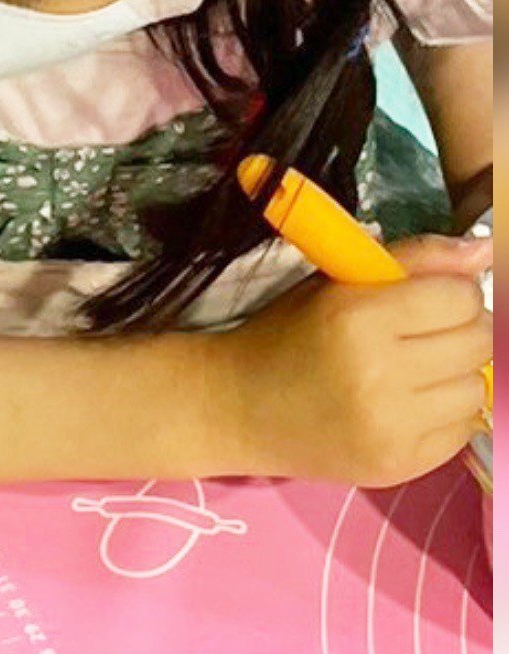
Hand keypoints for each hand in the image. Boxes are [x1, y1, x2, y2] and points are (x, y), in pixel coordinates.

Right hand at [213, 235, 492, 486]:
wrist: (235, 409)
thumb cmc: (284, 337)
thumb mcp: (335, 284)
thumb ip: (413, 260)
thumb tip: (485, 252)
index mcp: (356, 318)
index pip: (460, 297)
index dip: (449, 293)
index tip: (426, 300)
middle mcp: (379, 375)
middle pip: (478, 341)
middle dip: (458, 330)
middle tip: (420, 334)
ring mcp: (391, 427)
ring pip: (477, 387)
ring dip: (453, 374)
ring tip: (411, 372)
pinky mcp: (399, 466)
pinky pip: (462, 429)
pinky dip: (442, 413)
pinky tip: (404, 405)